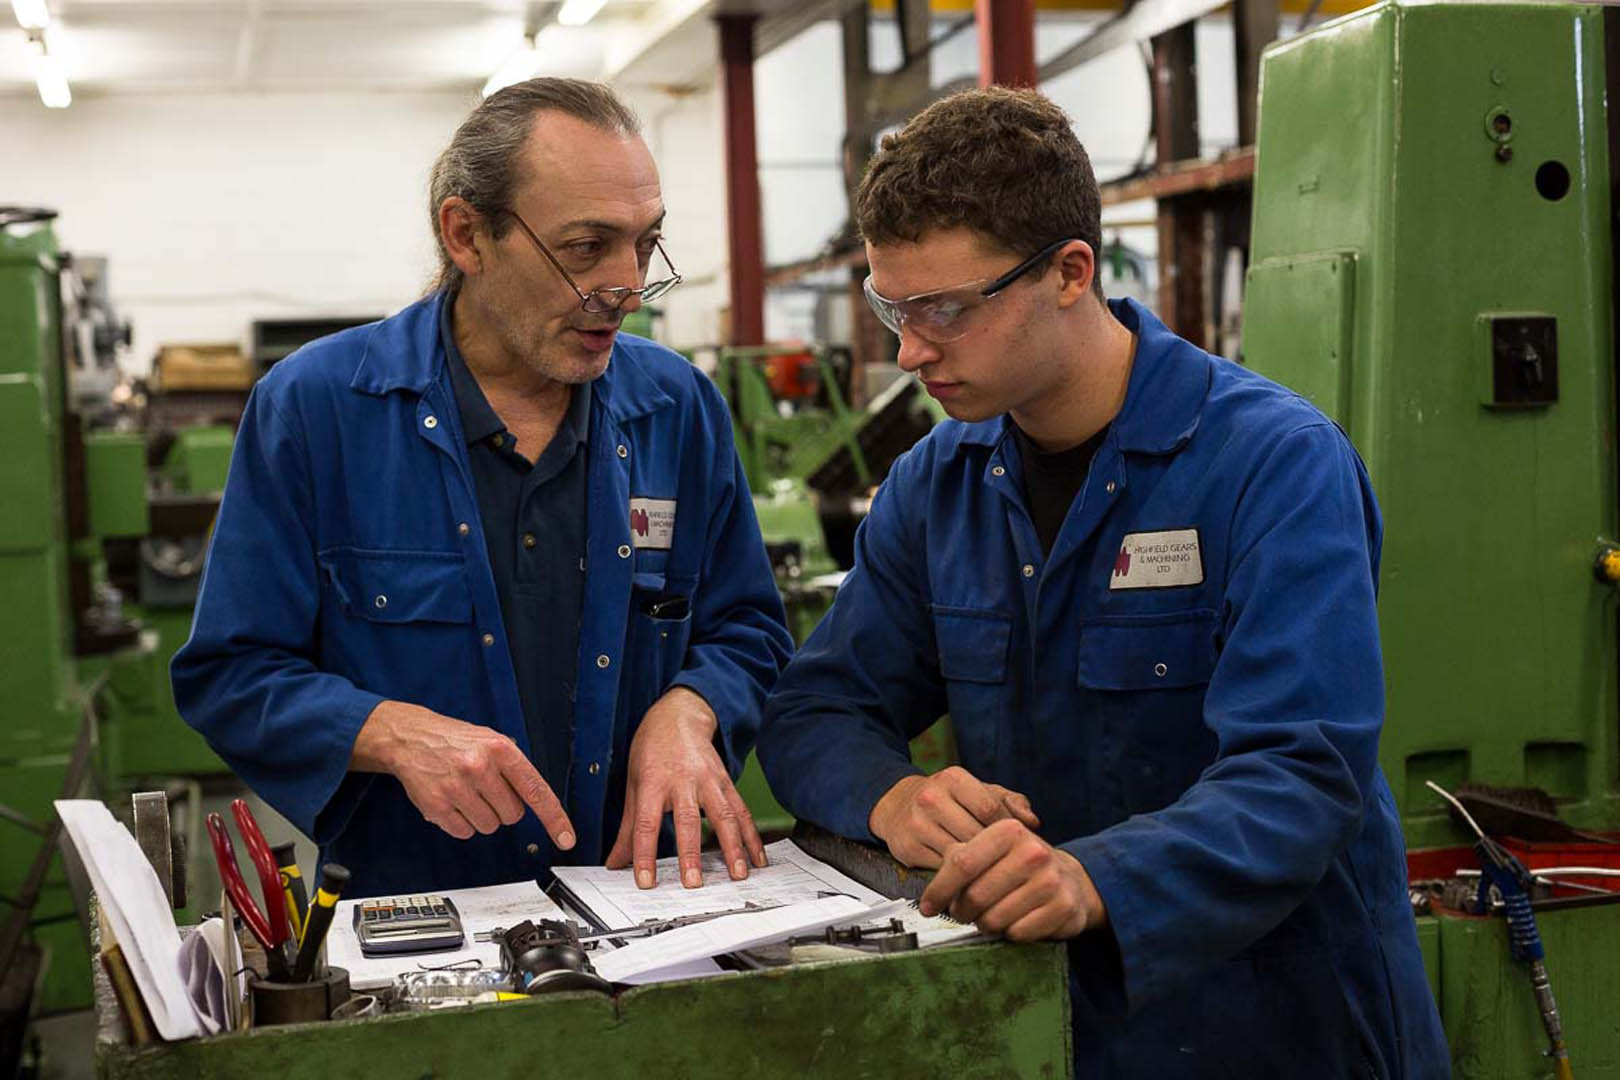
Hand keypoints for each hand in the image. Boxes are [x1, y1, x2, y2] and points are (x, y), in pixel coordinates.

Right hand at [351, 699, 574, 846]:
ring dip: (482, 816)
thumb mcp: (492, 739)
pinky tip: (454, 802)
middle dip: (504, 808)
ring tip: (468, 794)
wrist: (411, 738)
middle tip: (487, 790)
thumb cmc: (455, 740)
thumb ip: (515, 766)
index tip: (566, 838)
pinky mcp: (436, 806)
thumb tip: (535, 798)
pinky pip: (465, 832)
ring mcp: (457, 788)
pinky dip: (462, 823)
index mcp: (500, 749)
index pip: (536, 790)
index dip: (554, 819)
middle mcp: (479, 767)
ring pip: (489, 827)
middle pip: (513, 815)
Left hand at [605, 686, 765, 888]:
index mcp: (653, 782)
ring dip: (733, 847)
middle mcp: (683, 780)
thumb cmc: (653, 750)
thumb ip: (628, 828)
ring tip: (738, 874)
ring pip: (723, 815)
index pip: (646, 823)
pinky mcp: (726, 781)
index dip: (644, 854)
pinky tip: (758, 857)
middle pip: (688, 820)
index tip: (645, 881)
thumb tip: (615, 862)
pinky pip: (741, 810)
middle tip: (693, 883)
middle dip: (691, 853)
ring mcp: (709, 780)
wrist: (679, 715)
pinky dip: (751, 835)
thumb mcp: (634, 784)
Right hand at [868, 766, 1041, 868]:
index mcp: (953, 779)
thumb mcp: (977, 791)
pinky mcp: (907, 847)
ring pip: (958, 855)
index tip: (1018, 844)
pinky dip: (958, 877)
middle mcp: (932, 798)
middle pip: (975, 835)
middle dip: (995, 852)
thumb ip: (1010, 802)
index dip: (1007, 830)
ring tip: (994, 874)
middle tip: (1010, 865)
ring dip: (978, 868)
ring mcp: (917, 824)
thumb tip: (1033, 823)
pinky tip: (970, 878)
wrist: (897, 805)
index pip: (990, 808)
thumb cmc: (946, 799)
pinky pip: (941, 869)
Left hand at [919, 818, 1105, 940]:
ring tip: (990, 915)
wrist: (1068, 879)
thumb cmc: (1019, 864)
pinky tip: (1014, 921)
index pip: (962, 863)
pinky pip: (1017, 933)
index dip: (939, 889)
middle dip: (961, 911)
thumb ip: (960, 857)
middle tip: (962, 913)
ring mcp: (1051, 880)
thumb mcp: (991, 849)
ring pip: (994, 919)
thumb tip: (930, 890)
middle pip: (976, 895)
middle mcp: (1033, 852)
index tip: (926, 907)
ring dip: (984, 924)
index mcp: (1009, 830)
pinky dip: (1009, 933)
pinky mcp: (1063, 907)